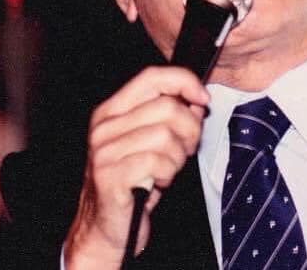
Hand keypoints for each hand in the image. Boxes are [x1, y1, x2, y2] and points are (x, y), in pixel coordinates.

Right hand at [63, 66, 207, 268]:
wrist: (105, 229)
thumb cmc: (132, 183)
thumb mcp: (151, 142)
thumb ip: (171, 117)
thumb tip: (197, 100)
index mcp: (112, 111)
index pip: (152, 77)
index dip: (183, 82)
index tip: (202, 99)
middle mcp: (104, 127)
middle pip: (166, 107)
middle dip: (189, 130)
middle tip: (184, 150)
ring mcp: (104, 151)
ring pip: (165, 135)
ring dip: (177, 157)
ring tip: (167, 170)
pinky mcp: (109, 176)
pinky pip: (157, 162)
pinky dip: (167, 174)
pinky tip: (158, 182)